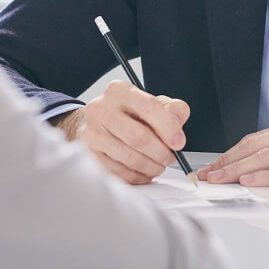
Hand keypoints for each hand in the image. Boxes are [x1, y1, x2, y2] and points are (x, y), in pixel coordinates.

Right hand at [59, 80, 190, 184]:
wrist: (95, 122)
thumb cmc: (127, 113)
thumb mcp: (151, 102)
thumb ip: (172, 109)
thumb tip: (178, 124)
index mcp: (119, 91)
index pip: (149, 107)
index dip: (168, 128)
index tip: (179, 142)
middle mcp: (101, 109)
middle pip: (139, 137)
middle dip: (161, 152)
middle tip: (171, 158)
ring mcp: (92, 133)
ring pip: (130, 158)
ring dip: (151, 167)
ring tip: (159, 165)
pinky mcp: (89, 154)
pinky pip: (119, 173)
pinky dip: (137, 176)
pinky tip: (144, 172)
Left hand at [197, 117, 268, 186]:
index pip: (255, 139)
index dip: (231, 152)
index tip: (214, 164)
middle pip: (254, 147)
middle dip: (227, 161)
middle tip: (206, 175)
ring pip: (265, 158)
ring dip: (238, 170)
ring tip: (218, 179)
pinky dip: (267, 177)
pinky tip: (251, 182)